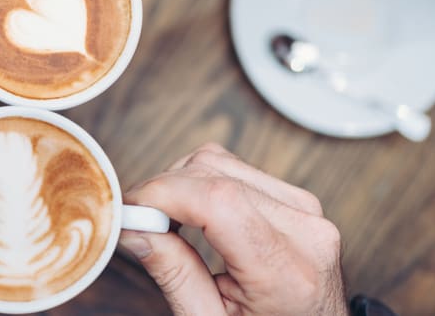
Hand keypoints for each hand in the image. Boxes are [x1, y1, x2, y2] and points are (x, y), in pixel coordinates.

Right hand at [119, 143, 347, 315]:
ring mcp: (306, 211)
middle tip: (137, 221)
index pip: (218, 201)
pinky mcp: (298, 200)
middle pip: (213, 174)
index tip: (128, 210)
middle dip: (162, 190)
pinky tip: (191, 213)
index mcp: (287, 273)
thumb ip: (173, 273)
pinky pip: (236, 168)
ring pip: (220, 162)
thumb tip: (133, 228)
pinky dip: (201, 183)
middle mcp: (305, 232)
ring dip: (180, 183)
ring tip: (165, 220)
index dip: (162, 194)